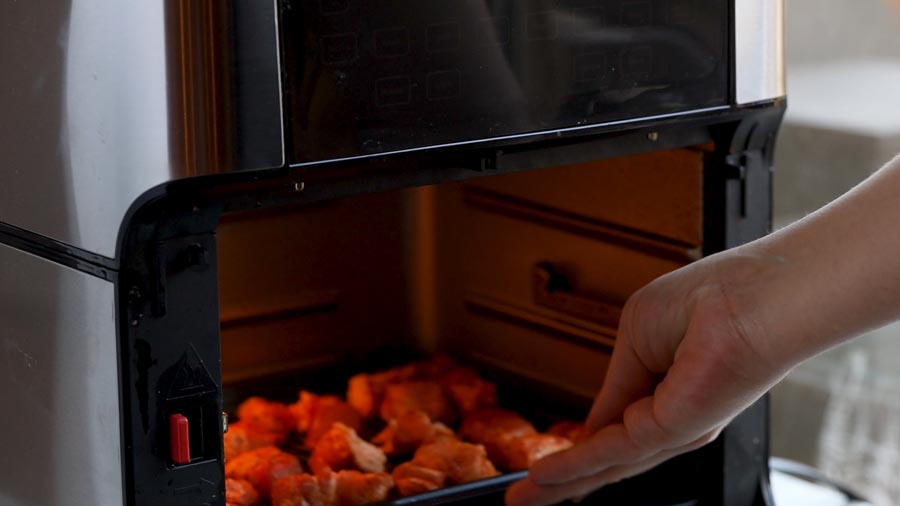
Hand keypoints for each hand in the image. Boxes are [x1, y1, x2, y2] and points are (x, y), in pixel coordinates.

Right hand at [506, 250, 793, 505]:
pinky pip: (609, 450)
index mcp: (667, 393)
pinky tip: (543, 475)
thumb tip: (592, 424)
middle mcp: (672, 421)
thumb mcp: (638, 337)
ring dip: (558, 483)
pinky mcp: (673, 430)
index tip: (542, 467)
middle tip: (522, 500)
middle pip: (605, 461)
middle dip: (560, 483)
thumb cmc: (708, 300)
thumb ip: (615, 386)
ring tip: (522, 498)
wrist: (752, 296)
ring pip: (604, 466)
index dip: (575, 450)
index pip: (611, 432)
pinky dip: (572, 464)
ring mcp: (674, 430)